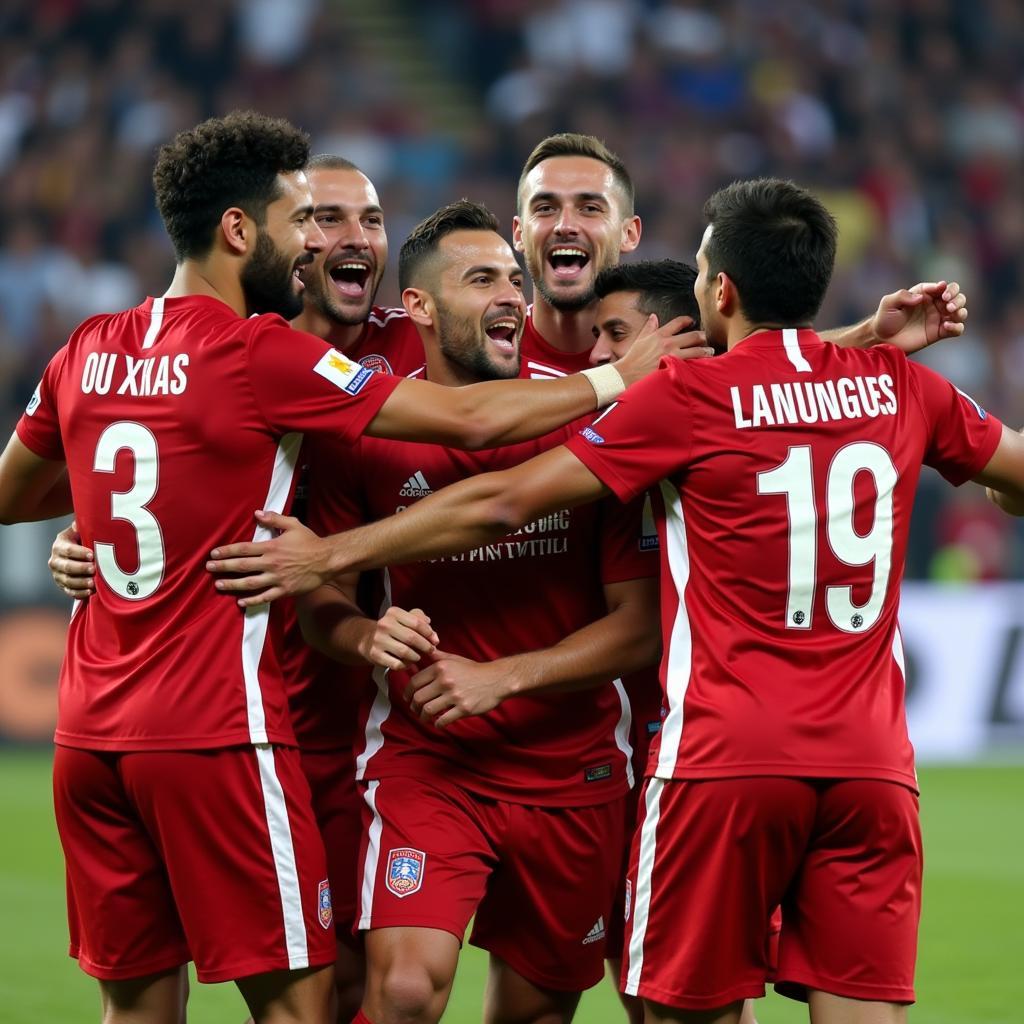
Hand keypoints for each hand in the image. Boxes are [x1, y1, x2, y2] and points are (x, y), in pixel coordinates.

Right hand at [49, 522, 94, 599]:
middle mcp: (55, 560)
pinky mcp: (63, 585)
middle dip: (80, 568)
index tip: (92, 554)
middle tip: (94, 569)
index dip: (79, 553)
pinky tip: (90, 592)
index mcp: (59, 545)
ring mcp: (57, 574)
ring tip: (93, 583)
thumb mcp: (80, 532)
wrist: (78, 553)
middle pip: (66, 566)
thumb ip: (82, 527)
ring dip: (80, 582)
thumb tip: (79, 523)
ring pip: (67, 580)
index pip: (68, 550)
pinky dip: (79, 593)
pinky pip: (69, 591)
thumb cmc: (83, 539)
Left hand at [206, 510, 329, 606]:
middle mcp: (272, 563)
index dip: (227, 551)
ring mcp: (277, 578)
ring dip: (233, 585)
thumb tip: (257, 513)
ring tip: (219, 585)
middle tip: (209, 568)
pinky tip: (241, 602)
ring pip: (250, 583)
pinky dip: (252, 601)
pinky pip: (265, 597)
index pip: (244, 549)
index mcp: (272, 547)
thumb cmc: (310, 541)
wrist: (327, 559)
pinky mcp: (284, 590)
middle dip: (223, 567)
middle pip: (242, 566)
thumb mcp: (293, 525)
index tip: (214, 553)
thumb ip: (274, 519)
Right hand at [361, 606, 438, 670]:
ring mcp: (378, 640)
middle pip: (412, 638)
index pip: (417, 623)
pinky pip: (396, 664)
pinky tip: (408, 663)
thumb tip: (433, 634)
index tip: (436, 641)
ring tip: (419, 656)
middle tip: (431, 651)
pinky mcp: (375, 655)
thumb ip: (421, 621)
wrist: (369, 639)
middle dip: (425, 646)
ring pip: (405, 652)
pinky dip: (405, 665)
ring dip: (416, 656)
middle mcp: (384, 624)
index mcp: (394, 613)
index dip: (429, 633)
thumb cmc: (394, 629)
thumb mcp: (406, 618)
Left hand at [402, 651, 515, 726]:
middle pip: (418, 698)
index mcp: (441, 667)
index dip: (407, 692)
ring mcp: (455, 695)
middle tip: (415, 710)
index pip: (414, 682)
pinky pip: (443, 720)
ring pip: (428, 710)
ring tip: (425, 718)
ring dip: (423, 717)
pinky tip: (438, 723)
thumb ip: (438, 657)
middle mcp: (445, 680)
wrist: (497, 680)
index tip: (408, 698)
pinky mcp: (464, 709)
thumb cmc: (474, 670)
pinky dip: (437, 724)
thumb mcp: (455, 659)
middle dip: (413, 707)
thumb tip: (425, 651)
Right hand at [617, 315, 711, 385]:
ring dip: (706, 350)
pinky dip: (700, 363)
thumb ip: (648, 328)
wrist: (627, 374)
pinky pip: (693, 364)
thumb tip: (653, 316)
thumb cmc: (632, 359)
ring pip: (696, 350)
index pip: (678, 322)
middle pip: (692, 335)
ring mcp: (673, 355)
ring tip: (711, 351)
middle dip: (702, 336)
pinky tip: (705, 365)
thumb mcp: (640, 340)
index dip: (687, 320)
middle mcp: (668, 343)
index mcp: (660, 334)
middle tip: (706, 338)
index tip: (692, 321)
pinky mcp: (675, 368)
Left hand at [869, 280, 967, 352]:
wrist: (882, 339)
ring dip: (960, 310)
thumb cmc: (885, 319)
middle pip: (957, 296)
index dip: (947, 288)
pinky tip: (947, 326)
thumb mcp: (889, 303)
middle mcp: (935, 304)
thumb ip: (902, 296)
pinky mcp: (939, 333)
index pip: (943, 287)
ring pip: (960, 311)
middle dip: (957, 298)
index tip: (942, 293)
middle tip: (947, 304)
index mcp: (925, 294)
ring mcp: (938, 319)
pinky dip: (957, 327)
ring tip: (949, 312)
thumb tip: (921, 297)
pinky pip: (957, 329)